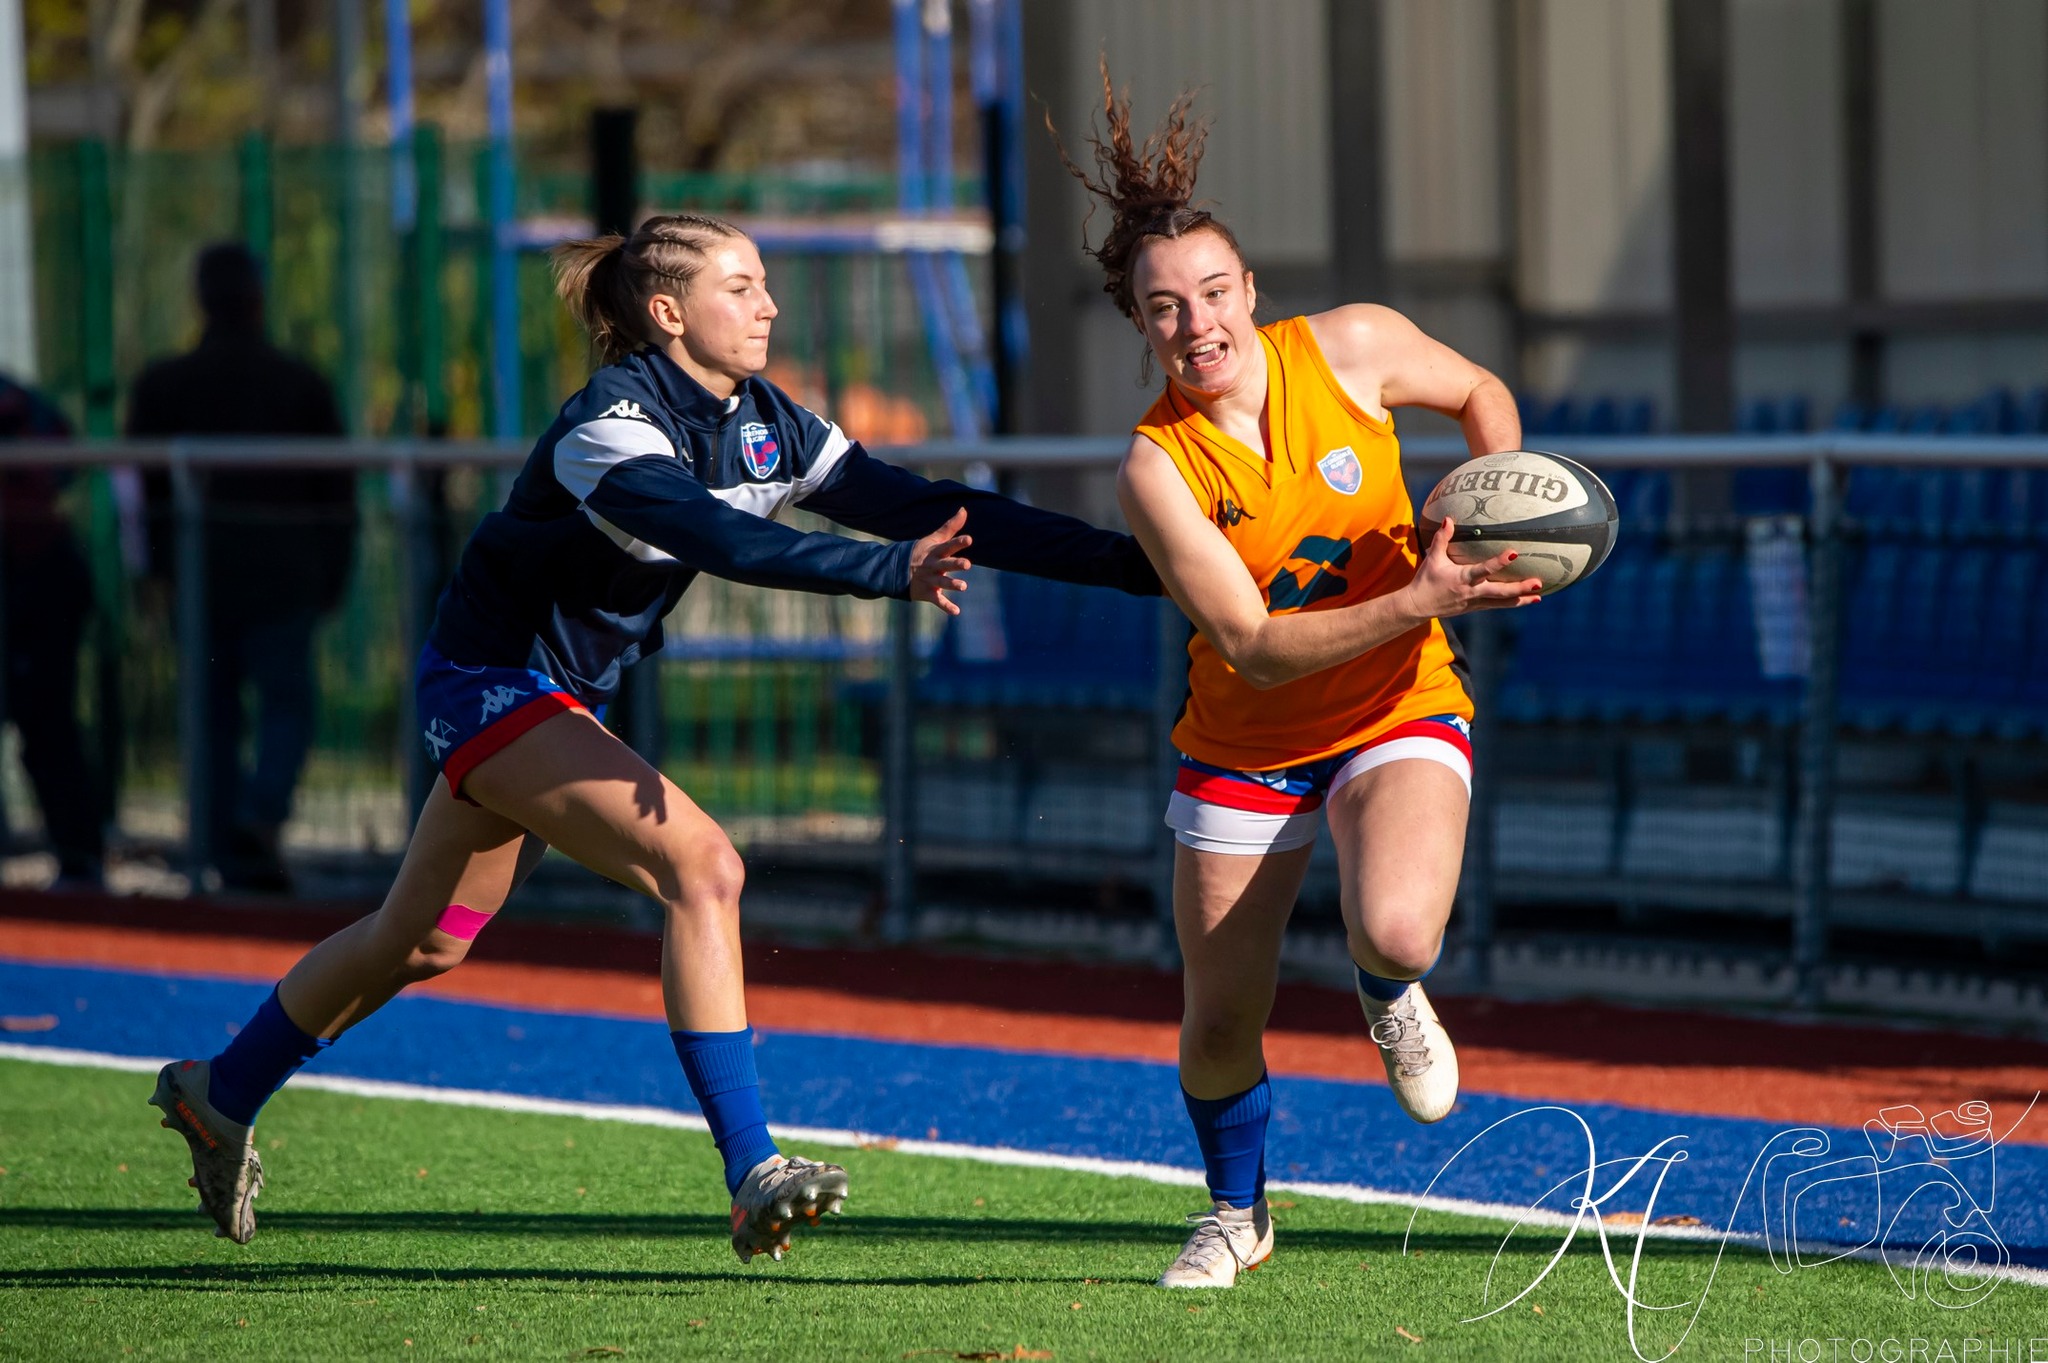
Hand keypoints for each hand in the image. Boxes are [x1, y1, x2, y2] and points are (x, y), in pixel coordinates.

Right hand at [907, 507, 971, 615]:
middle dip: (955, 564)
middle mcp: (932, 566)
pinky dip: (946, 607)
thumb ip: (951, 526)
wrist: (897, 571)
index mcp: (935, 552)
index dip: (958, 542)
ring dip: (952, 585)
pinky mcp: (928, 593)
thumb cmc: (922, 552)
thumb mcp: (934, 539)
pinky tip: (956, 612)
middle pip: (945, 564)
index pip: (948, 545)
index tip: (969, 539)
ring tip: (963, 586)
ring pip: (942, 583)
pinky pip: (938, 601)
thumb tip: (964, 509)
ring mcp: (929, 580)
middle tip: (967, 564)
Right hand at [1399, 517, 1542, 619]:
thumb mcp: (1433, 558)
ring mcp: (1475, 602)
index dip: (1498, 562)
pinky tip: (1527, 600)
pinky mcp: (1476, 607)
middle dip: (1519, 588)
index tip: (1513, 554)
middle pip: (1500, 592)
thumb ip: (1442, 538)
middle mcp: (1472, 592)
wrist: (1418, 606)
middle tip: (1537, 583)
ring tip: (1539, 596)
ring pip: (1502, 603)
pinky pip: (1498, 605)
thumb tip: (1449, 518)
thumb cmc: (1426, 580)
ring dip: (1521, 599)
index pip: (1483, 570)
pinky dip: (1513, 603)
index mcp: (1462, 578)